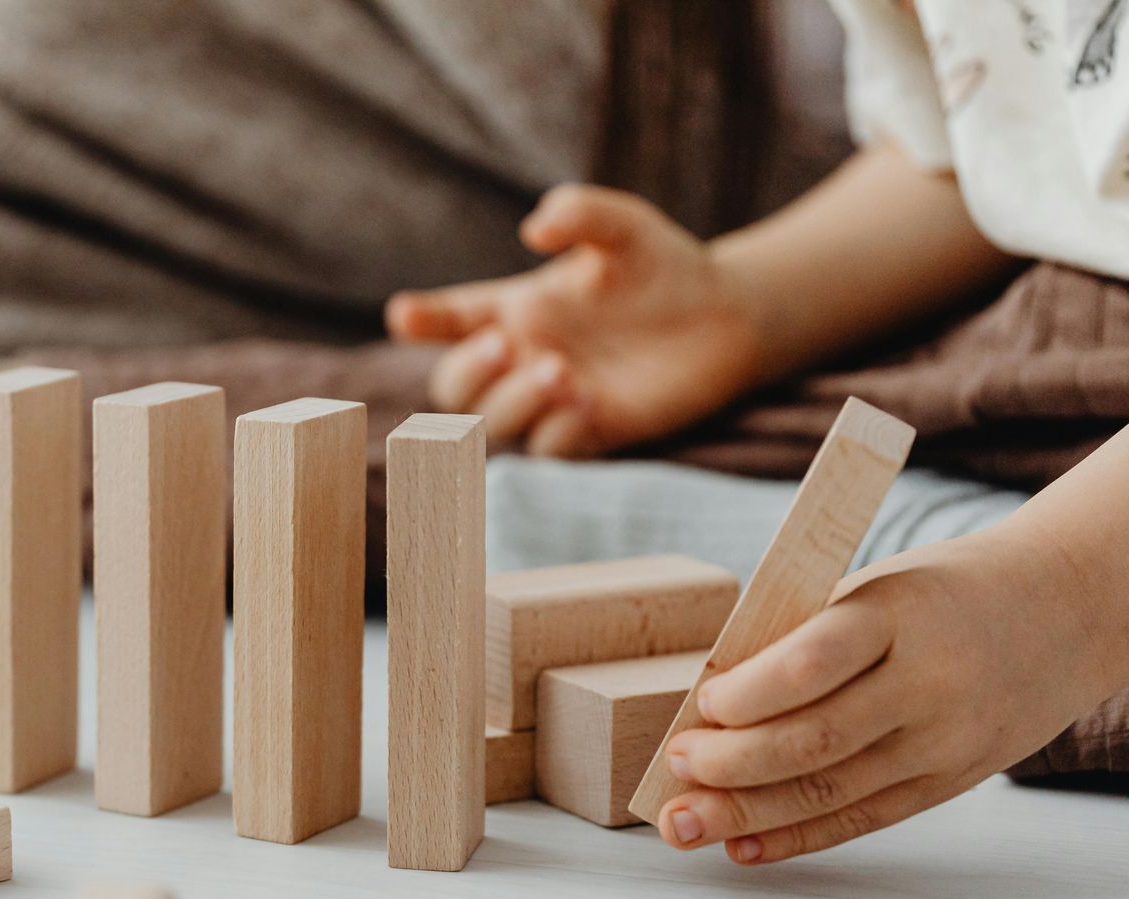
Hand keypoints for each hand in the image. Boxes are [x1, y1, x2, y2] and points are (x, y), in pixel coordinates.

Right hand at [384, 185, 765, 456]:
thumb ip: (580, 213)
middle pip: (455, 389)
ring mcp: (551, 402)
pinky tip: (590, 403)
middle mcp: (522, 360)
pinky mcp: (590, 433)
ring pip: (495, 425)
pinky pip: (549, 450)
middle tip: (504, 345)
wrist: (728, 317)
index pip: (453, 319)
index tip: (405, 314)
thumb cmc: (664, 266)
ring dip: (515, 402)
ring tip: (563, 372)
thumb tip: (534, 229)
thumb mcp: (624, 226)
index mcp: (516, 310)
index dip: (422, 319)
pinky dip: (557, 430)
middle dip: (466, 372)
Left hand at [650, 526, 1115, 862]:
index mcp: (898, 617)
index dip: (747, 694)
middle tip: (676, 767)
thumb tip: (708, 704)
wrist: (1060, 612)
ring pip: (831, 791)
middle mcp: (927, 685)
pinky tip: (742, 845)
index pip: (810, 664)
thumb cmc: (939, 595)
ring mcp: (943, 742)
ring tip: (684, 823)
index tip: (702, 704)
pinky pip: (861, 819)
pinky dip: (795, 837)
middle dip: (732, 764)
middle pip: (815, 740)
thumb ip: (801, 641)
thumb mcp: (873, 591)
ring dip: (746, 813)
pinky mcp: (948, 782)